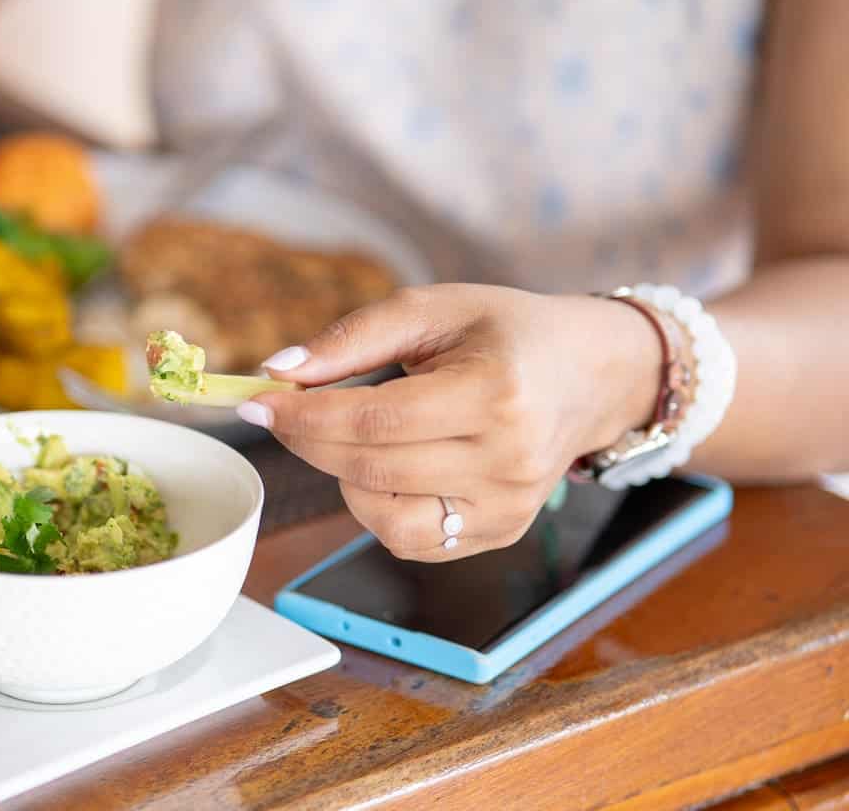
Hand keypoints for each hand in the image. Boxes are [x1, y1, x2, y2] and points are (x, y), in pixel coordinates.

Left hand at [241, 285, 661, 560]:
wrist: (591, 374)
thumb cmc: (507, 333)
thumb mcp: (435, 308)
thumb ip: (354, 338)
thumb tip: (280, 370)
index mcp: (496, 393)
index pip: (374, 420)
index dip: (304, 414)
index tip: (257, 400)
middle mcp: (508, 460)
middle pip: (372, 469)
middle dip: (308, 440)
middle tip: (281, 410)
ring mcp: (508, 507)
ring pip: (383, 518)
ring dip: (342, 476)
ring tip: (351, 433)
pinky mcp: (501, 533)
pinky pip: (410, 540)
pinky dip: (377, 506)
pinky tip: (385, 465)